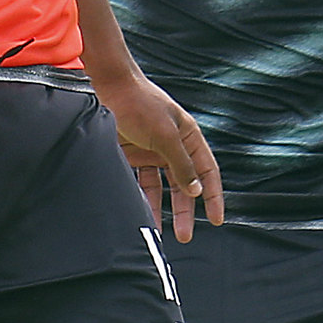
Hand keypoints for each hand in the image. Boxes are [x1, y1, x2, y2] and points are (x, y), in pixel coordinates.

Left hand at [97, 71, 223, 241]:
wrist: (106, 88)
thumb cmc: (140, 104)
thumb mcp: (166, 134)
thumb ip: (181, 164)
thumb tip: (196, 190)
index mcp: (188, 136)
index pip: (207, 171)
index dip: (213, 196)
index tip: (216, 220)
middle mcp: (172, 146)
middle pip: (184, 185)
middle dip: (185, 211)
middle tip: (184, 235)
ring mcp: (151, 151)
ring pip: (160, 188)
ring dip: (160, 209)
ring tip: (157, 231)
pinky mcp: (131, 155)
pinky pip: (139, 183)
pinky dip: (140, 198)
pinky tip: (139, 212)